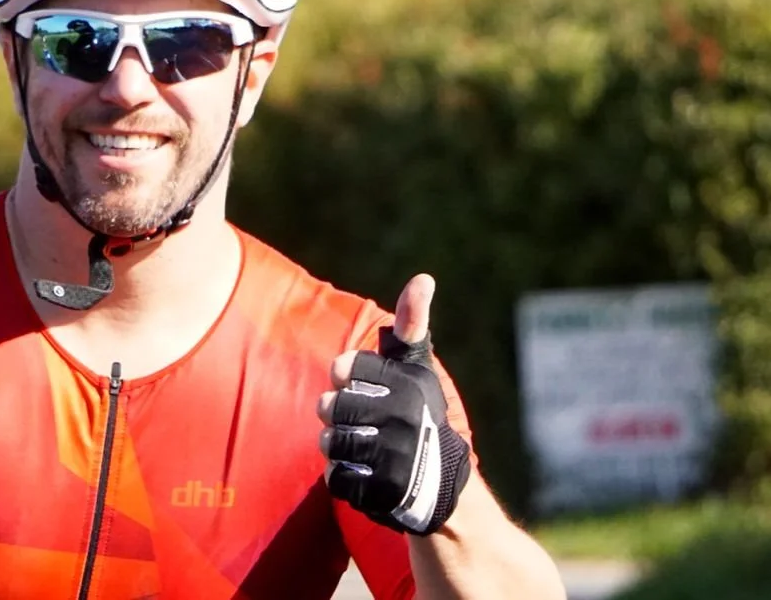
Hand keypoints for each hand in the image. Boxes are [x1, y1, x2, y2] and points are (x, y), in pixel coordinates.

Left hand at [317, 274, 470, 534]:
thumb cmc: (419, 413)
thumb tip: (423, 278)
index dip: (345, 376)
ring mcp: (394, 458)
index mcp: (408, 382)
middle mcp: (404, 418)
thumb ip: (411, 324)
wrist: (441, 483)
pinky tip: (363, 472)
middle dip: (336, 413)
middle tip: (357, 419)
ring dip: (337, 445)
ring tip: (359, 445)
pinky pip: (335, 479)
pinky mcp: (383, 493)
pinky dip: (342, 477)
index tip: (357, 383)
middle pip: (329, 406)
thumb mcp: (417, 367)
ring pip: (329, 442)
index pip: (344, 366)